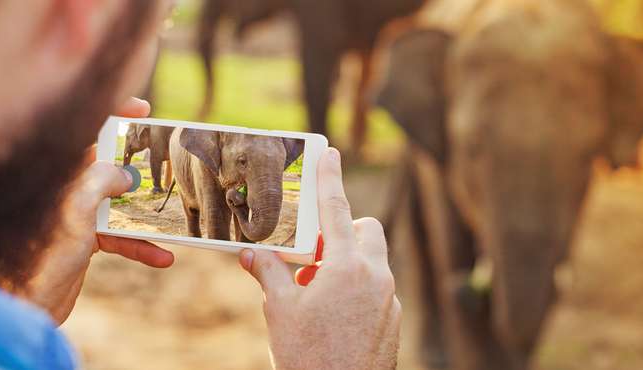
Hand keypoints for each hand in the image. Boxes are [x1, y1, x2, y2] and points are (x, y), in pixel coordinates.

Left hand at [25, 97, 172, 323]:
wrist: (23, 306)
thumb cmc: (39, 256)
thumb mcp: (75, 208)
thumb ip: (101, 180)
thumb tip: (125, 175)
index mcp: (57, 172)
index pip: (84, 130)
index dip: (113, 114)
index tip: (143, 110)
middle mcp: (66, 189)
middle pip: (108, 164)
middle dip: (139, 164)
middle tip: (167, 160)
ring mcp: (76, 215)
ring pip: (119, 203)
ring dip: (147, 214)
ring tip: (174, 216)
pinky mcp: (85, 241)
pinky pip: (120, 236)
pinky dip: (141, 246)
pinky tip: (162, 257)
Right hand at [239, 148, 400, 368]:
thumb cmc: (307, 357)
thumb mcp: (280, 310)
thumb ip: (268, 273)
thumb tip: (249, 253)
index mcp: (346, 268)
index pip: (336, 210)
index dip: (330, 178)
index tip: (331, 153)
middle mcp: (375, 277)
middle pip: (366, 231)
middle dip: (343, 232)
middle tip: (313, 254)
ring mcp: (388, 300)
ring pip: (373, 261)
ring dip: (347, 263)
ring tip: (315, 291)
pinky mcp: (393, 320)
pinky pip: (378, 289)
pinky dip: (357, 289)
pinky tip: (332, 314)